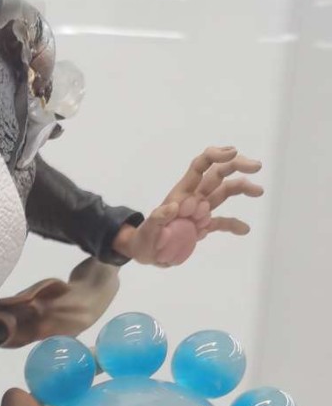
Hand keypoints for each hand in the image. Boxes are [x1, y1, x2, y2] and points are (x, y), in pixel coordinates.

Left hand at [113, 145, 262, 267]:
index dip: (215, 156)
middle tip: (257, 166)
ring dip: (243, 188)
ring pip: (225, 192)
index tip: (233, 152)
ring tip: (259, 191)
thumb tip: (173, 206)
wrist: (146, 253)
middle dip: (237, 165)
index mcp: (182, 193)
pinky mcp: (204, 227)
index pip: (200, 166)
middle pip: (218, 174)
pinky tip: (245, 229)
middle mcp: (195, 197)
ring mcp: (201, 211)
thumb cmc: (145, 240)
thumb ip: (158, 219)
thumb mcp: (147, 232)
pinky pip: (222, 222)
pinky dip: (234, 224)